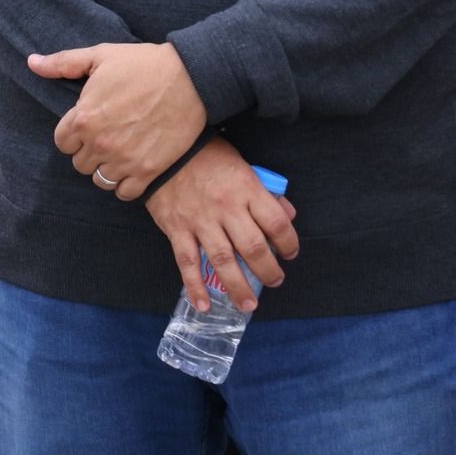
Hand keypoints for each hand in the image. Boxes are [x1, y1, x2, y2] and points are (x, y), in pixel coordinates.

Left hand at [37, 43, 206, 198]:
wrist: (190, 77)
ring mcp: (125, 160)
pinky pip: (124, 193)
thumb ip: (63, 63)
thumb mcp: (99, 56)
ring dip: (106, 169)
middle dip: (88, 151)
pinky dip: (125, 185)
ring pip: (100, 180)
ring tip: (119, 152)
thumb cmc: (143, 64)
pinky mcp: (149, 171)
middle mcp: (100, 143)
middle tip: (106, 137)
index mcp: (84, 118)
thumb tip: (32, 62)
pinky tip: (132, 166)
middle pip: (79, 164)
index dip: (72, 134)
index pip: (61, 143)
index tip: (87, 126)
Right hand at [144, 139, 298, 312]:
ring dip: (238, 286)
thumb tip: (288, 216)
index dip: (289, 243)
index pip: (276, 223)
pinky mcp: (177, 228)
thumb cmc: (208, 156)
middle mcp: (226, 207)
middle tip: (275, 281)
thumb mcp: (243, 166)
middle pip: (254, 248)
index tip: (290, 253)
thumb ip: (266, 192)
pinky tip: (204, 304)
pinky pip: (187, 262)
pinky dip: (195, 286)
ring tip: (249, 304)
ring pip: (223, 261)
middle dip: (269, 271)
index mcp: (246, 188)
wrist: (165, 149)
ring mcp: (200, 220)